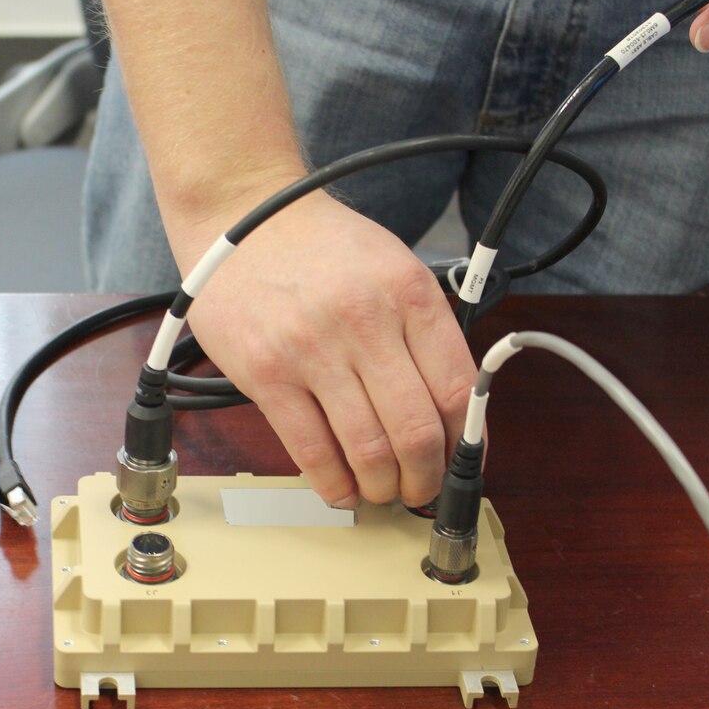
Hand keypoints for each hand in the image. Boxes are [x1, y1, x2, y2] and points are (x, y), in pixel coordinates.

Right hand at [179, 191, 476, 508]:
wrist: (243, 218)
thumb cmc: (323, 248)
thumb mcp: (392, 266)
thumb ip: (423, 331)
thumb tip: (450, 413)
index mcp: (408, 293)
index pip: (456, 387)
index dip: (465, 441)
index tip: (461, 461)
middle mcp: (365, 320)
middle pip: (415, 429)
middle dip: (425, 477)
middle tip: (420, 488)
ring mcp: (312, 349)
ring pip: (367, 449)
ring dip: (381, 487)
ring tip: (381, 490)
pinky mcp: (267, 374)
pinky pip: (311, 450)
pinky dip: (333, 484)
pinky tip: (341, 489)